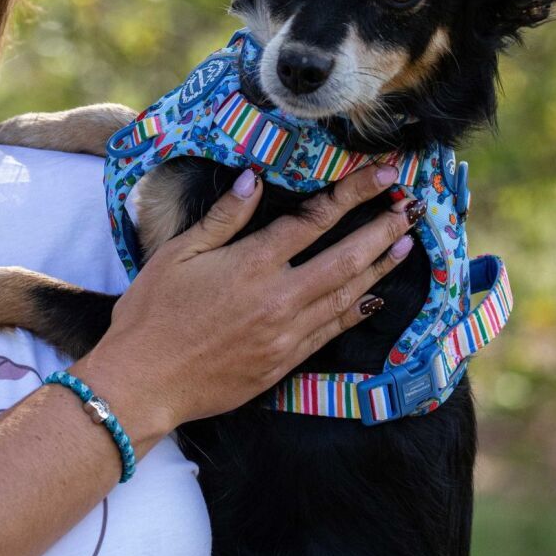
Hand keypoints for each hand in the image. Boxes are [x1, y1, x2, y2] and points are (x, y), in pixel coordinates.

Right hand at [77, 161, 419, 439]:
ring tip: (407, 244)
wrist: (144, 383)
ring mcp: (285, 334)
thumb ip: (222, 218)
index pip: (314, 219)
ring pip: (346, 294)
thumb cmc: (151, 315)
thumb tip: (254, 179)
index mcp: (251, 264)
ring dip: (380, 267)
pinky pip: (331, 331)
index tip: (382, 173)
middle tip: (411, 205)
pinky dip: (356, 310)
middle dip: (383, 228)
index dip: (353, 192)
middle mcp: (277, 297)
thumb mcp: (178, 255)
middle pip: (345, 257)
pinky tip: (374, 297)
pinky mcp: (284, 362)